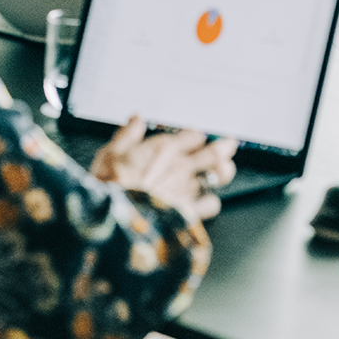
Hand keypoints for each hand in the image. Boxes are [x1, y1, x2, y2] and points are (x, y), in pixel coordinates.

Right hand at [90, 115, 237, 221]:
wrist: (115, 218)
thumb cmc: (110, 186)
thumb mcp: (110, 153)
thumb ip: (127, 134)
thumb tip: (136, 120)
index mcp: (164, 149)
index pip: (193, 135)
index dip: (195, 136)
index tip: (194, 138)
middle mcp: (180, 166)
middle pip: (213, 152)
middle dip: (224, 148)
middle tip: (228, 145)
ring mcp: (188, 189)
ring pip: (218, 176)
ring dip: (222, 172)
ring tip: (223, 171)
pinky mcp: (190, 211)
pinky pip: (212, 204)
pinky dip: (210, 202)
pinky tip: (205, 202)